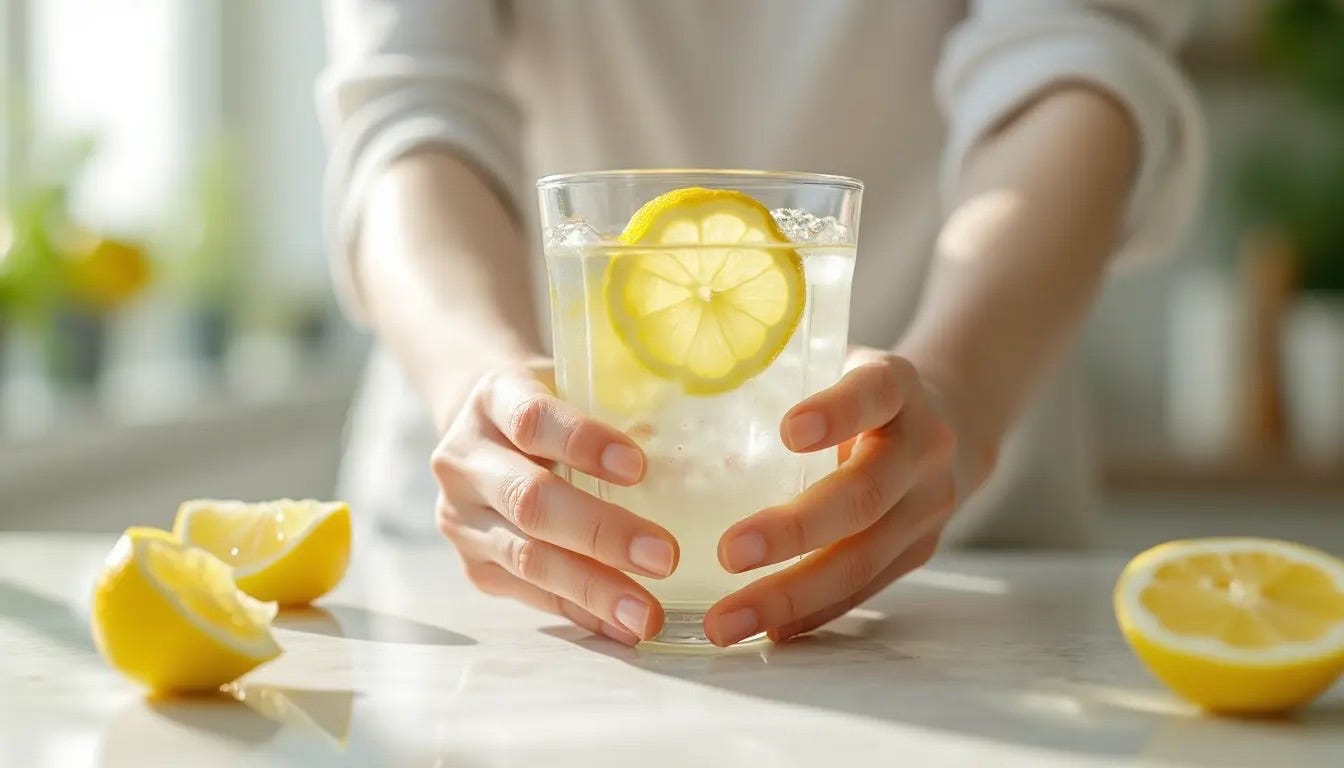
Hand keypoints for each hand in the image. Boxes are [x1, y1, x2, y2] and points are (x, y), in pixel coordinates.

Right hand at [431, 362, 678, 645]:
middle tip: (664, 557)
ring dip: (593, 588)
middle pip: (530, 500)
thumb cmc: (551, 409)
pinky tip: (622, 626)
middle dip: (600, 533)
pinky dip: (580, 611)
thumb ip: (620, 415)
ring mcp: (461, 518)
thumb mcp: (575, 389)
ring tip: (647, 614)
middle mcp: (464, 459)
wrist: (480, 429)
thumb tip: (697, 464)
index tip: (638, 468)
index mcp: (493, 399)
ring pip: (526, 558)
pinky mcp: (473, 565)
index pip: (533, 420)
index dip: (583, 444)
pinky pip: (529, 595)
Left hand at [703, 348, 960, 645]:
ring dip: (791, 594)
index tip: (788, 431)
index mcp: (897, 384)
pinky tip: (766, 630)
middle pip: (865, 494)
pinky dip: (812, 612)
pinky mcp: (919, 551)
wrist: (945, 419)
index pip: (874, 393)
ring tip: (726, 619)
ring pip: (862, 558)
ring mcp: (928, 505)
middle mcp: (924, 445)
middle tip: (730, 552)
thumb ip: (765, 386)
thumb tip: (644, 422)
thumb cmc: (852, 390)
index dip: (837, 412)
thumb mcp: (828, 363)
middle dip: (796, 530)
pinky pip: (863, 589)